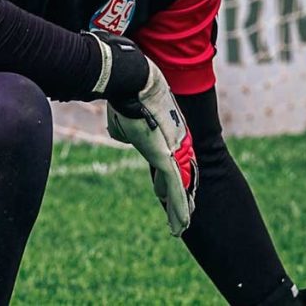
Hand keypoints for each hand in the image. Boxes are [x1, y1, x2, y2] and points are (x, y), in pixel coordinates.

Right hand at [88, 31, 196, 235]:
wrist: (130, 78)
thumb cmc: (123, 91)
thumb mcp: (121, 116)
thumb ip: (124, 129)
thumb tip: (122, 136)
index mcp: (158, 135)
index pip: (165, 163)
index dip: (166, 180)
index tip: (164, 191)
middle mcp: (170, 143)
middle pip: (178, 177)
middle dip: (178, 197)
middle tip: (183, 215)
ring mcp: (170, 149)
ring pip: (179, 187)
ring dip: (179, 209)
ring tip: (181, 227)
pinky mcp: (166, 155)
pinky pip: (175, 187)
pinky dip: (178, 207)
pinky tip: (182, 223)